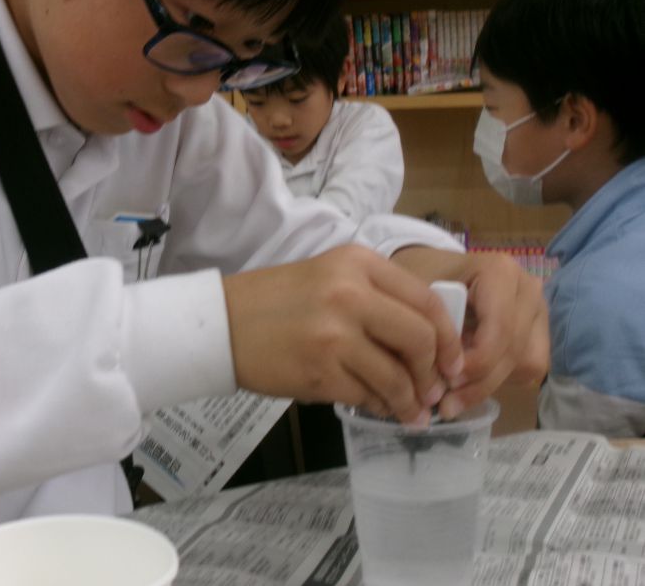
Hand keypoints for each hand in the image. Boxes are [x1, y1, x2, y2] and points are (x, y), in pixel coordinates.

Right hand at [222, 244, 463, 424]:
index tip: (453, 360)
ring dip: (410, 401)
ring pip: (398, 376)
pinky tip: (377, 407)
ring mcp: (335, 334)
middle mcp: (350, 293)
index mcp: (357, 262)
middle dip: (434, 372)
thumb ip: (377, 298)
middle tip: (433, 390)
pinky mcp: (320, 371)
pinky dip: (378, 406)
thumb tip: (428, 342)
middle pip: (420, 338)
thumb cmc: (274, 300)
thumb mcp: (330, 277)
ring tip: (411, 411)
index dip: (449, 337)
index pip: (427, 299)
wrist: (221, 323)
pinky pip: (367, 396)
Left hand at [433, 251, 548, 418]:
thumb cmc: (420, 279)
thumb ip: (432, 331)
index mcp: (500, 271)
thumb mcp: (416, 297)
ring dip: (490, 385)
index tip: (445, 381)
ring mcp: (537, 310)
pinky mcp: (537, 330)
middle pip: (515, 350)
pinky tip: (468, 381)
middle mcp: (527, 288)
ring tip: (453, 396)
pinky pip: (529, 368)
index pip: (501, 328)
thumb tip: (441, 380)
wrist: (431, 270)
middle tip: (445, 403)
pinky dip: (500, 380)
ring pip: (528, 364)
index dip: (476, 362)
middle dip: (480, 381)